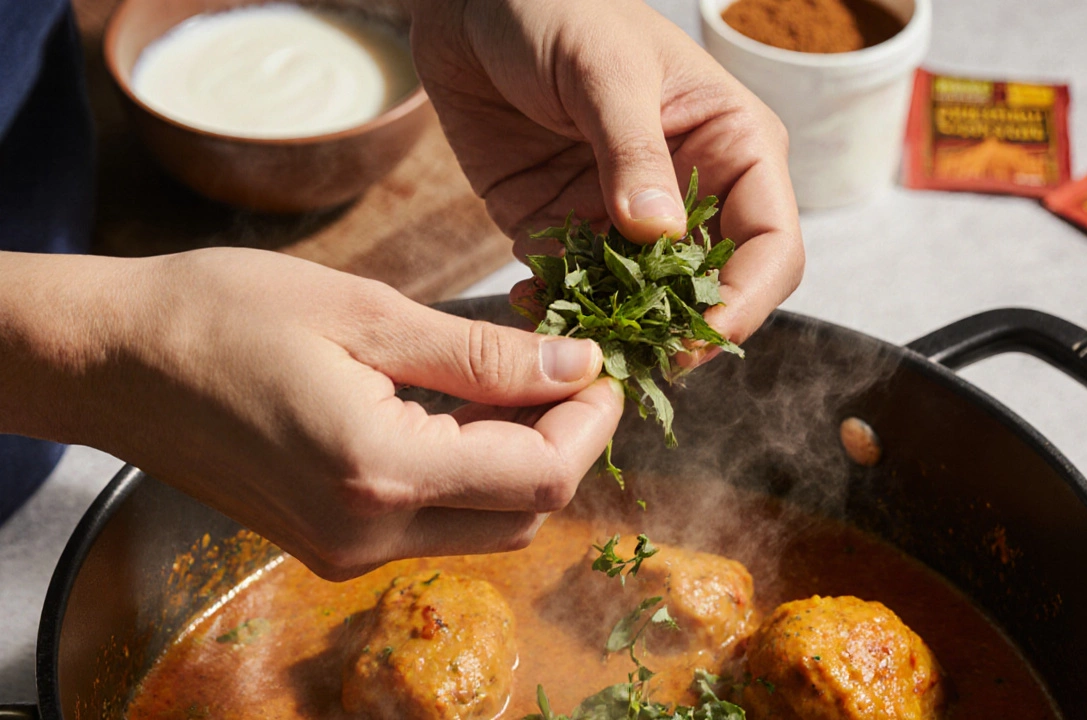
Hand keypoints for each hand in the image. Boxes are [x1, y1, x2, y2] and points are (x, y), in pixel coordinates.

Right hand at [0, 249, 622, 579]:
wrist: (115, 360)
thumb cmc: (222, 314)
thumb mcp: (366, 313)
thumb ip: (481, 356)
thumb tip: (576, 367)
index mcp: (379, 472)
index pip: (540, 476)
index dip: (592, 423)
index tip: (602, 365)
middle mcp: (368, 534)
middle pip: (524, 513)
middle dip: (565, 443)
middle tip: (567, 368)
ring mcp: (346, 550)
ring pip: (487, 526)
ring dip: (522, 460)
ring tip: (515, 380)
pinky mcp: (332, 545)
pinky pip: (436, 523)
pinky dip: (471, 474)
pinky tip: (463, 411)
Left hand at [410, 0, 803, 351]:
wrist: (475, 6)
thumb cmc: (560, 9)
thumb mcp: (605, 69)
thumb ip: (633, 150)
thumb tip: (660, 234)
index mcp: (735, 148)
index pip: (771, 246)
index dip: (745, 302)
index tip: (696, 338)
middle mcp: (692, 195)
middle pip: (716, 292)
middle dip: (682, 333)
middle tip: (633, 358)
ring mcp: (630, 222)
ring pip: (646, 308)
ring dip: (616, 334)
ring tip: (573, 344)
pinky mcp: (570, 234)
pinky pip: (578, 296)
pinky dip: (559, 315)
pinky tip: (529, 307)